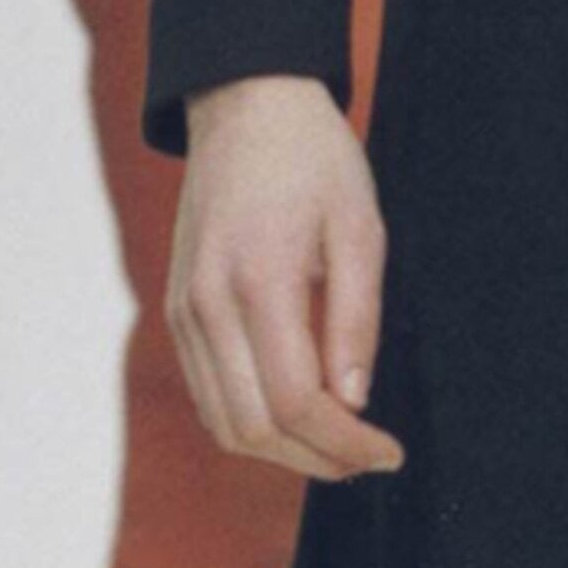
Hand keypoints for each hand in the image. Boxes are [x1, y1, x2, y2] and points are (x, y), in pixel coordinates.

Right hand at [167, 78, 403, 479]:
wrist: (245, 108)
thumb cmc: (314, 161)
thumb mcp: (360, 229)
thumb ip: (357, 319)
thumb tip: (354, 401)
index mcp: (258, 280)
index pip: (295, 402)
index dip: (346, 444)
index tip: (389, 453)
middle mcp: (207, 305)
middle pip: (254, 428)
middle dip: (317, 459)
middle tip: (370, 458)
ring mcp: (183, 312)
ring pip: (225, 423)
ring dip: (284, 450)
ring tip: (341, 443)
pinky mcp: (178, 313)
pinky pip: (209, 395)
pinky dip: (252, 422)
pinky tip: (301, 414)